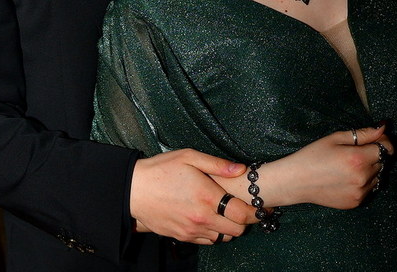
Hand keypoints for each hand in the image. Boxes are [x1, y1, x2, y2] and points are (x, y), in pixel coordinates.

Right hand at [130, 148, 256, 244]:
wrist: (134, 190)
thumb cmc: (161, 169)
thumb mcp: (189, 157)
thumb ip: (217, 164)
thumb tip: (241, 169)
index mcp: (207, 197)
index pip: (243, 214)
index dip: (256, 211)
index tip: (263, 204)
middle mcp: (202, 218)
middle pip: (237, 230)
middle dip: (244, 219)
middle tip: (243, 206)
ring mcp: (192, 230)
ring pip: (223, 237)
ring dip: (229, 226)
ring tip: (226, 210)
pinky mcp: (183, 237)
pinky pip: (207, 240)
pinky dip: (214, 231)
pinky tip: (209, 216)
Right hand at [212, 126, 391, 209]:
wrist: (296, 181)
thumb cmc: (313, 155)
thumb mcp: (335, 138)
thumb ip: (362, 134)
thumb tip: (383, 128)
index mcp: (358, 158)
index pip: (387, 148)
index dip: (383, 141)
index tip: (375, 138)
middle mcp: (363, 177)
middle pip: (383, 162)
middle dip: (375, 154)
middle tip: (356, 150)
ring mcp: (361, 192)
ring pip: (377, 177)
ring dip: (370, 169)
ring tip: (349, 164)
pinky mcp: (356, 203)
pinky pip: (369, 189)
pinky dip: (363, 181)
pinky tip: (345, 177)